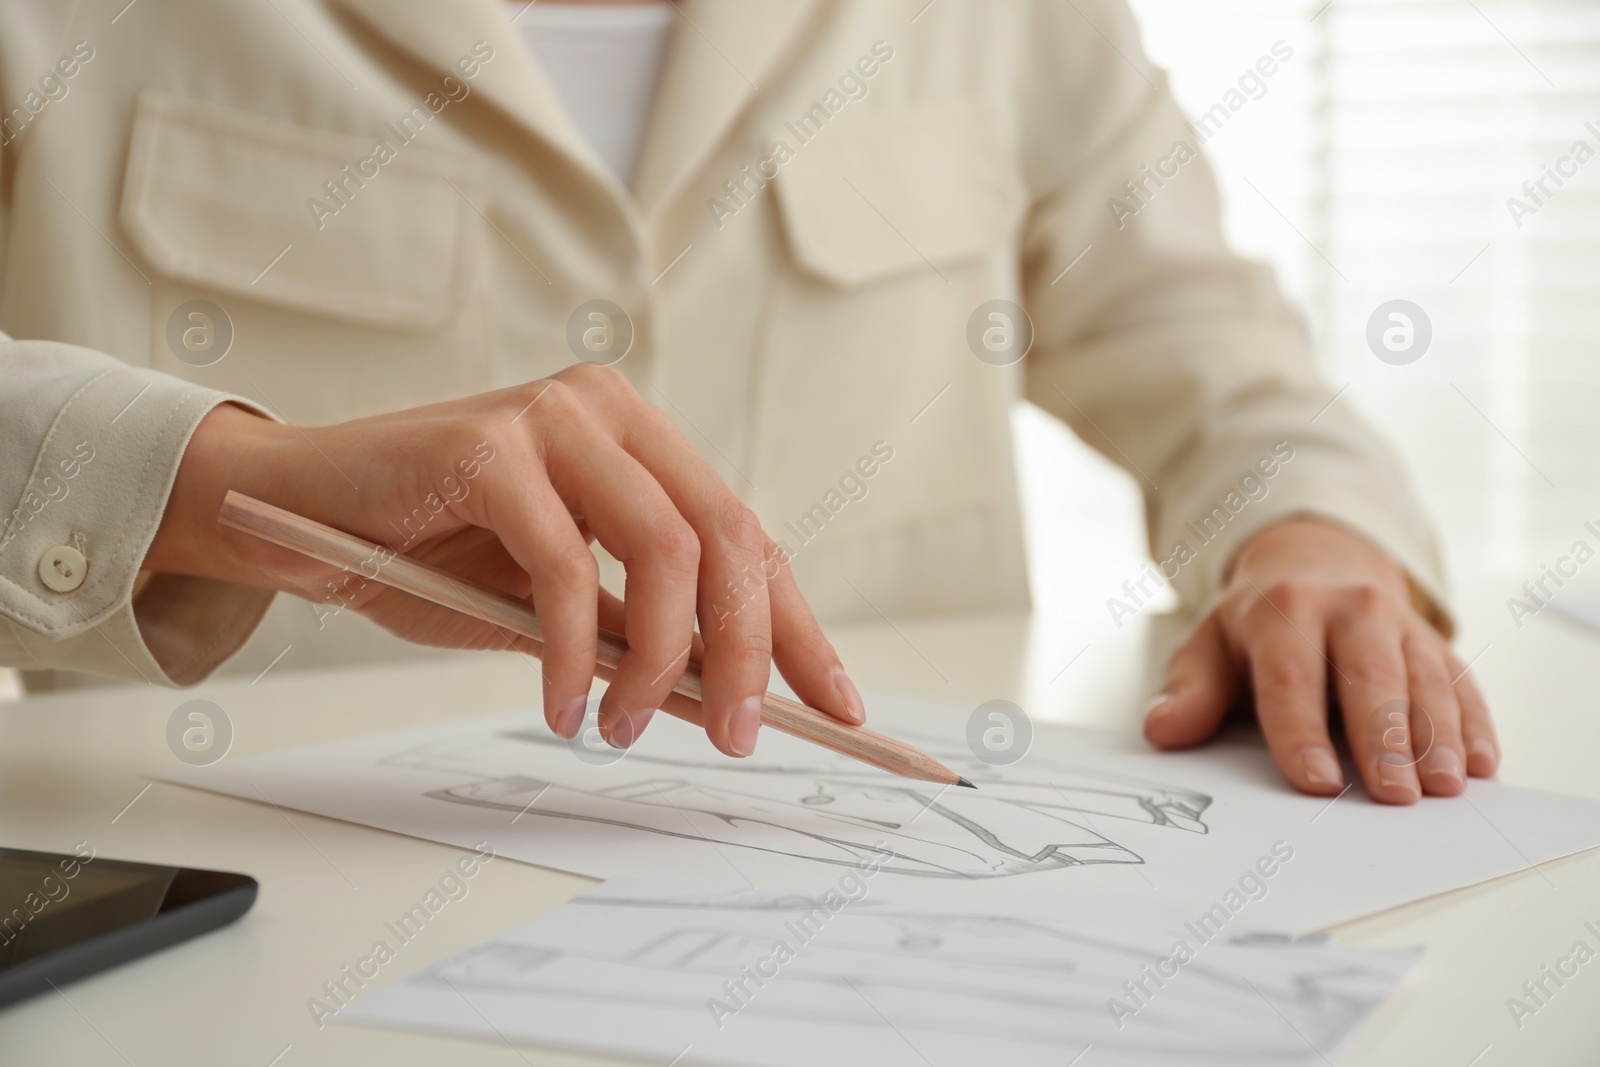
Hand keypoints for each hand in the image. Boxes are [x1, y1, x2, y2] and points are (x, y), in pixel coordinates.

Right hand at [144, 364, 864, 755]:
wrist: (299, 514)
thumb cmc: (429, 554)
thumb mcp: (557, 604)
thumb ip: (636, 630)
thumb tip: (725, 696)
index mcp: (642, 440)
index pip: (749, 537)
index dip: (797, 627)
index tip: (838, 705)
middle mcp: (610, 412)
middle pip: (729, 538)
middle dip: (748, 652)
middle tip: (738, 737)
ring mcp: (554, 419)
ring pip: (666, 549)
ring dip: (660, 661)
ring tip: (624, 728)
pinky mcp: (491, 448)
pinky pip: (568, 568)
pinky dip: (573, 653)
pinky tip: (562, 707)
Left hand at [1142, 516, 1497, 803]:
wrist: (1313, 568)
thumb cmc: (1257, 629)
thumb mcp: (1210, 648)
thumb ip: (1190, 692)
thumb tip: (1163, 730)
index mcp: (1284, 610)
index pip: (1292, 678)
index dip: (1301, 732)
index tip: (1314, 783)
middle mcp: (1348, 608)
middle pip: (1370, 678)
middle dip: (1383, 740)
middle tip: (1394, 798)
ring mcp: (1399, 624)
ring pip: (1425, 681)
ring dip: (1439, 737)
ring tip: (1445, 788)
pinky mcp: (1436, 643)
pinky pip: (1462, 682)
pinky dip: (1475, 724)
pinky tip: (1482, 764)